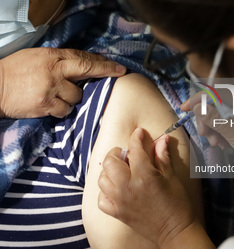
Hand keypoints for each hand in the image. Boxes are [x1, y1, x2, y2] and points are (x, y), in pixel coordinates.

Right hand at [0, 47, 125, 118]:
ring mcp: (51, 89)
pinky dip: (62, 110)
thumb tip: (82, 65)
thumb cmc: (16, 71)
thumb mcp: (37, 57)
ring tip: (57, 96)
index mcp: (52, 57)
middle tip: (120, 73)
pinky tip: (51, 106)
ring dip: (72, 98)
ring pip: (77, 97)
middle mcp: (54, 71)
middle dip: (106, 72)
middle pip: (87, 70)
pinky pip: (65, 111)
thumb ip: (59, 61)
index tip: (118, 66)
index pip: (82, 57)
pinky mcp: (46, 105)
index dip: (102, 62)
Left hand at [98, 127, 194, 247]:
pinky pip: (101, 199)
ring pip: (102, 179)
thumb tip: (162, 139)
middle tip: (127, 154)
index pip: (134, 150)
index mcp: (144, 176)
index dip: (136, 138)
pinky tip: (115, 189)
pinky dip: (105, 191)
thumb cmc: (177, 203)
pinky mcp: (117, 213)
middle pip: (110, 161)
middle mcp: (127, 187)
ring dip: (110, 171)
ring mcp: (120, 201)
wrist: (175, 230)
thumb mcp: (171, 177)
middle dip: (117, 153)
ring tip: (120, 170)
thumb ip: (162, 157)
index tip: (139, 133)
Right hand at [181, 94, 233, 168]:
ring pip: (216, 114)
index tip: (185, 108)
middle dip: (206, 120)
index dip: (198, 98)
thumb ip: (215, 119)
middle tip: (205, 135)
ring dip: (211, 129)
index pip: (216, 91)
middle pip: (213, 104)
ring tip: (215, 143)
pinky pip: (222, 122)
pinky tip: (221, 143)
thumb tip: (197, 107)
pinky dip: (218, 132)